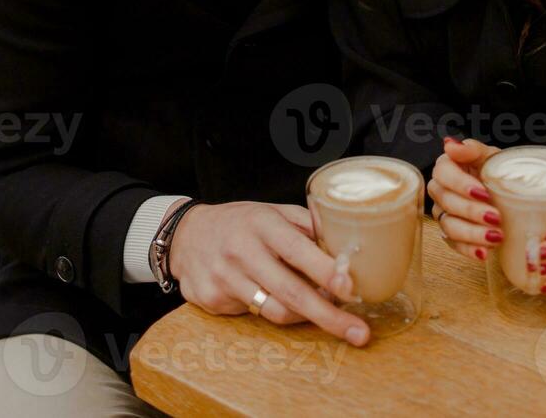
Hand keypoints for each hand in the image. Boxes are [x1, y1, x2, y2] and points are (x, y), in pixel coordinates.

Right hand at [167, 201, 370, 346]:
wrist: (186, 235)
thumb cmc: (240, 223)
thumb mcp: (272, 212)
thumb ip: (308, 225)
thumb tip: (347, 244)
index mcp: (262, 225)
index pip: (298, 250)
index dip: (326, 271)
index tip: (351, 288)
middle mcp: (241, 252)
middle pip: (291, 293)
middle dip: (329, 316)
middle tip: (360, 333)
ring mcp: (224, 279)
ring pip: (275, 312)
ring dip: (306, 317)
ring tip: (325, 314)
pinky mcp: (212, 301)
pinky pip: (254, 316)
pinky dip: (275, 311)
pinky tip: (276, 299)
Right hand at [429, 137, 500, 259]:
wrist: (506, 192)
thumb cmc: (495, 170)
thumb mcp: (489, 155)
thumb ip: (472, 149)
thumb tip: (450, 144)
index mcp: (446, 167)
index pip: (444, 174)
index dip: (462, 184)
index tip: (484, 193)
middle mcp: (439, 190)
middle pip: (447, 201)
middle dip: (471, 211)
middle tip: (496, 218)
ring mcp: (442, 213)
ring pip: (449, 225)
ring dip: (472, 233)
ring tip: (495, 238)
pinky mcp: (450, 233)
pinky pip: (454, 244)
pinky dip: (469, 250)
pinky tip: (484, 253)